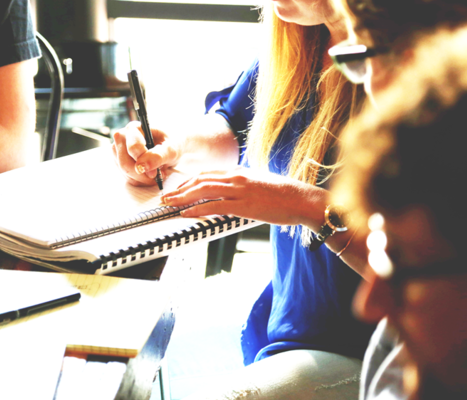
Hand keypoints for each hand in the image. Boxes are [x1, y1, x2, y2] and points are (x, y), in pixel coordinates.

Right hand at [111, 121, 180, 185]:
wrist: (171, 146)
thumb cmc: (172, 143)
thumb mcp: (172, 148)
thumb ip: (158, 156)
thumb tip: (141, 166)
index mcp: (134, 128)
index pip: (133, 148)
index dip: (145, 162)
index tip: (156, 172)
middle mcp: (122, 137)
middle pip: (125, 163)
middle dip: (143, 174)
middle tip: (157, 176)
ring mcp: (118, 150)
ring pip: (125, 172)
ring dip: (142, 178)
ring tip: (157, 173)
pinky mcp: (119, 161)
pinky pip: (126, 177)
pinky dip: (140, 180)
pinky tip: (150, 174)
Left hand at [161, 167, 327, 227]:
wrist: (300, 199)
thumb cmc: (281, 195)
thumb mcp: (256, 184)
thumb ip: (240, 186)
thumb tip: (227, 194)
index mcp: (238, 172)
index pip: (205, 174)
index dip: (187, 182)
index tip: (176, 189)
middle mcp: (235, 177)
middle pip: (199, 180)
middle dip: (179, 189)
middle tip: (165, 197)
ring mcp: (239, 190)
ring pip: (203, 190)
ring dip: (182, 198)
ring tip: (170, 204)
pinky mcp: (244, 205)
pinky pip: (215, 206)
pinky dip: (197, 209)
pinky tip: (187, 214)